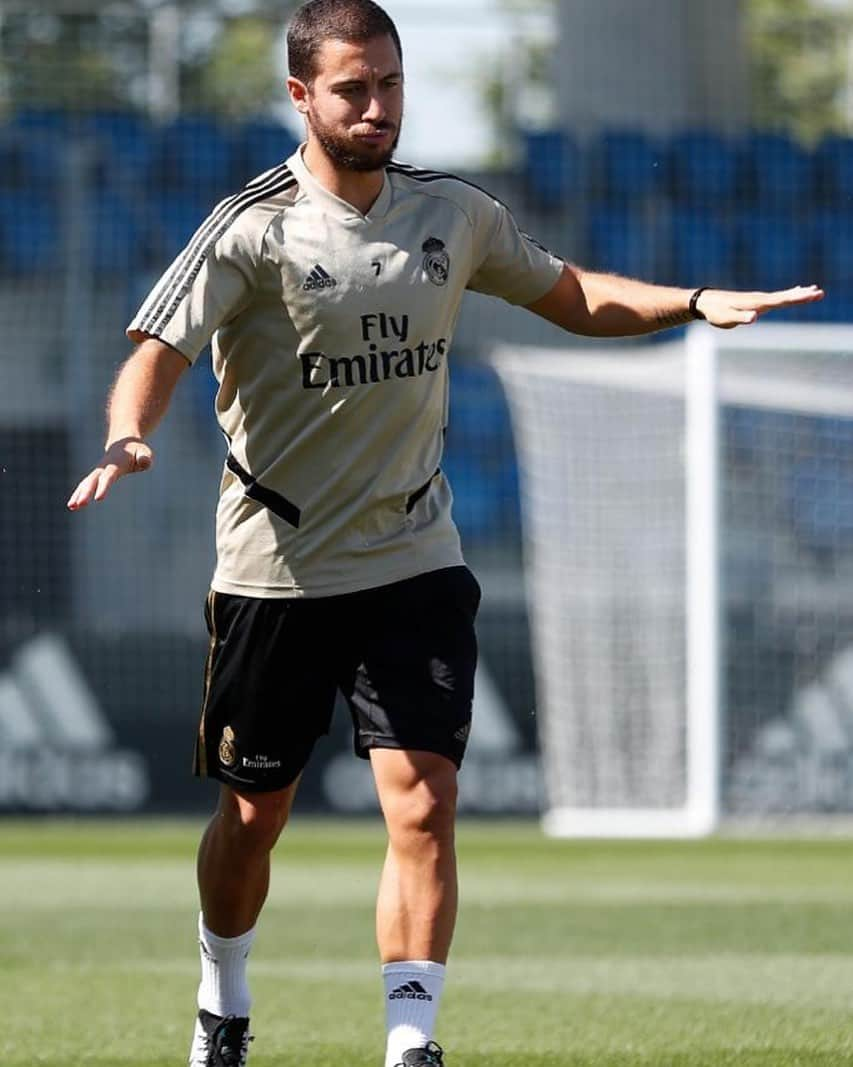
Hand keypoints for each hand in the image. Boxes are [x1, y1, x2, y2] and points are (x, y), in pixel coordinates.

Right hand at [66, 437, 153, 509]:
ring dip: (78, 494)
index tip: (98, 499)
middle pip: (93, 480)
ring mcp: (97, 471)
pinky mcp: (96, 476)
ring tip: (72, 507)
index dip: (103, 487)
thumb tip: (144, 462)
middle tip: (80, 505)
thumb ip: (145, 458)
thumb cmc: (137, 451)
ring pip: (86, 483)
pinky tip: (73, 506)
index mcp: (115, 464)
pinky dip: (78, 494)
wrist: (125, 444)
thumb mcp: (144, 452)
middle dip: (86, 492)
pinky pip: (85, 485)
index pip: (108, 477)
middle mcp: (103, 467)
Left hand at [696, 285, 823, 328]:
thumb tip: (755, 317)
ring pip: (782, 295)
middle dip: (802, 295)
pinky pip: (775, 297)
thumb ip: (741, 317)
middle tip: (820, 292)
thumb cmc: (716, 312)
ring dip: (798, 293)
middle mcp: (759, 298)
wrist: (705, 301)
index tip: (812, 294)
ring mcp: (757, 298)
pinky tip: (794, 292)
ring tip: (813, 290)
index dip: (797, 298)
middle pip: (785, 297)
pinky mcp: (754, 300)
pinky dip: (787, 294)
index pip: (781, 300)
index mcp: (756, 303)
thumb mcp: (727, 318)